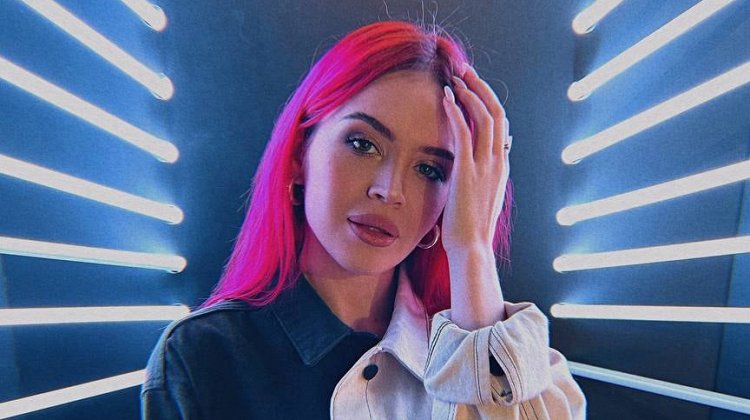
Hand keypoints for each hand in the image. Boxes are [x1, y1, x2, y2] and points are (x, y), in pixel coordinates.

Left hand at [440, 64, 510, 252]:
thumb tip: (479, 160)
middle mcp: (498, 161)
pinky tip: (445, 97)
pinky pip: (464, 132)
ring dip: (469, 93)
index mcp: (501, 166)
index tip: (472, 87)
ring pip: (484, 117)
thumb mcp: (481, 194)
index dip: (487, 101)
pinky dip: (455, 111)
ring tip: (455, 78)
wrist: (471, 247)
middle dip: (481, 87)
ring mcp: (486, 165)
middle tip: (465, 71)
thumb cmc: (470, 225)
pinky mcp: (468, 171)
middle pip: (497, 113)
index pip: (500, 124)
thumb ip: (483, 174)